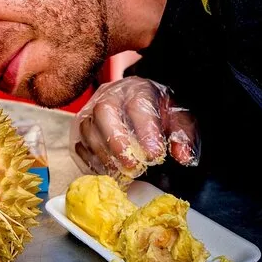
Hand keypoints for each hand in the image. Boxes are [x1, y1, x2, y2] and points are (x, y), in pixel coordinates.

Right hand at [69, 76, 199, 186]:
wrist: (137, 103)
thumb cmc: (157, 113)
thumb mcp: (178, 120)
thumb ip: (183, 136)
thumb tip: (183, 157)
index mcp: (137, 88)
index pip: (139, 105)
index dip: (146, 130)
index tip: (155, 155)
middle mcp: (109, 95)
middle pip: (104, 112)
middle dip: (117, 141)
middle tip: (133, 166)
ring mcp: (89, 110)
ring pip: (88, 130)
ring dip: (105, 155)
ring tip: (123, 172)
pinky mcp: (78, 128)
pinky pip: (79, 145)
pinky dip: (92, 161)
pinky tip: (109, 171)